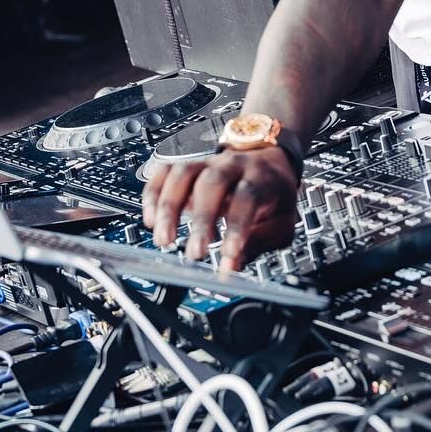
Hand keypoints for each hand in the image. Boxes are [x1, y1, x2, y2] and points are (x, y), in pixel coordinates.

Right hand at [142, 146, 299, 270]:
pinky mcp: (187, 165)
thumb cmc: (272, 196)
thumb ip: (258, 245)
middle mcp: (232, 166)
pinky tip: (150, 219)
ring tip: (164, 240)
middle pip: (213, 183)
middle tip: (195, 253)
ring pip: (183, 173)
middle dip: (202, 219)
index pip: (248, 198)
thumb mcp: (280, 223)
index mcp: (261, 178)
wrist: (267, 161)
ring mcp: (207, 163)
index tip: (229, 255)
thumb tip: (230, 270)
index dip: (237, 227)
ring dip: (169, 207)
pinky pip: (164, 172)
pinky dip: (153, 194)